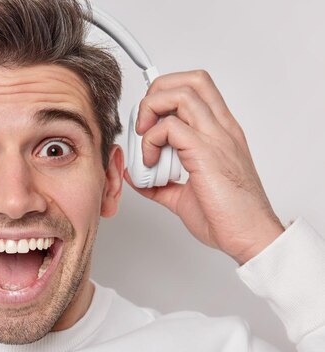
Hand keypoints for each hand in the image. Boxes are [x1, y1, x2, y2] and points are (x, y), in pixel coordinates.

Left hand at [127, 70, 283, 264]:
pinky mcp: (206, 153)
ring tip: (144, 139)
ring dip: (152, 111)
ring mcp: (216, 138)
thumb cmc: (226, 218)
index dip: (166, 94)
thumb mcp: (183, 195)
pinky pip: (171, 127)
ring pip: (181, 94)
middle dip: (156, 93)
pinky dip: (150, 141)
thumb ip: (159, 183)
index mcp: (220, 133)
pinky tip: (149, 163)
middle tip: (143, 124)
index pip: (197, 89)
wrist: (250, 237)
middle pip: (190, 80)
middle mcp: (221, 129)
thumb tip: (136, 176)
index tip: (148, 121)